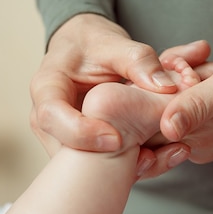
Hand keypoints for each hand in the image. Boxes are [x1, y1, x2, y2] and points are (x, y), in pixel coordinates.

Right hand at [30, 13, 208, 156]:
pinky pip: (97, 167)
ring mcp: (60, 137)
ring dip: (119, 170)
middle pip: (64, 152)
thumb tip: (165, 87)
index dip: (81, 133)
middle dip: (104, 164)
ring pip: (82, 167)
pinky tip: (157, 158)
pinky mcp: (79, 148)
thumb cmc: (92, 43)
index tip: (116, 139)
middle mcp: (47, 119)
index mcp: (47, 87)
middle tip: (146, 159)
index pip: (51, 117)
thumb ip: (139, 60)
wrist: (84, 50)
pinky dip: (126, 167)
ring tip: (157, 159)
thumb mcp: (114, 43)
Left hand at [159, 45, 212, 163]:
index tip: (176, 70)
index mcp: (194, 140)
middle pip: (154, 108)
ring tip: (210, 68)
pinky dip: (195, 77)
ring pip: (169, 98)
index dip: (150, 89)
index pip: (145, 121)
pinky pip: (185, 95)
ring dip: (184, 74)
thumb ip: (196, 108)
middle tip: (195, 66)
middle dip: (169, 78)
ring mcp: (199, 132)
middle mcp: (192, 142)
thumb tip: (166, 129)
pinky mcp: (207, 119)